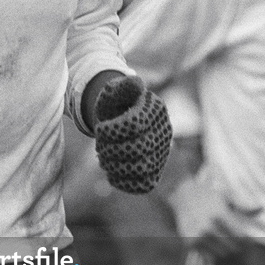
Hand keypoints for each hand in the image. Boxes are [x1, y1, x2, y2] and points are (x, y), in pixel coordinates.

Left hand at [94, 75, 171, 192]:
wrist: (119, 121)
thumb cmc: (114, 105)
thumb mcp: (114, 92)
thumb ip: (122, 87)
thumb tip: (135, 80)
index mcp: (155, 109)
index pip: (135, 124)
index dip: (112, 130)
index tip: (100, 128)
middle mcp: (164, 132)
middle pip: (138, 148)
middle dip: (112, 149)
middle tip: (99, 146)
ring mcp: (162, 153)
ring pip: (142, 167)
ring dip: (116, 165)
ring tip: (104, 157)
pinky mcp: (155, 172)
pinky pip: (143, 183)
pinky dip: (124, 181)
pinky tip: (111, 172)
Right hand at [172, 166, 262, 258]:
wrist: (182, 195)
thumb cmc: (208, 196)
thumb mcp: (226, 198)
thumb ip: (244, 206)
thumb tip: (263, 208)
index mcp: (220, 214)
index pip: (241, 237)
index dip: (248, 242)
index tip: (248, 241)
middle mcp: (209, 226)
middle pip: (233, 248)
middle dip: (238, 247)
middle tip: (237, 244)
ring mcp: (198, 235)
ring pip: (222, 254)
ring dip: (226, 251)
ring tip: (224, 243)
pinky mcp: (189, 242)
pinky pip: (209, 257)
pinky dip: (213, 253)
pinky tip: (212, 244)